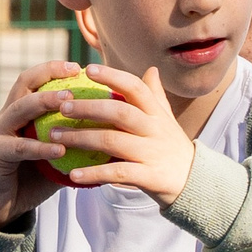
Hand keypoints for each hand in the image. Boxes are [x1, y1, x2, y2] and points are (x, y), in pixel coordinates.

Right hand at [0, 61, 102, 227]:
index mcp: (21, 113)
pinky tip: (61, 149)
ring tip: (69, 100)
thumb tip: (114, 134)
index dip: (53, 69)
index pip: (34, 80)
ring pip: (19, 109)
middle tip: (75, 75)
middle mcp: (7, 117)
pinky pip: (20, 148)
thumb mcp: (57, 155)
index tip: (78, 66)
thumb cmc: (31, 178)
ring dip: (44, 102)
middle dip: (49, 75)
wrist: (0, 207)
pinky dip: (41, 147)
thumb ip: (76, 140)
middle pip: (24, 84)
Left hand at [39, 65, 196, 203]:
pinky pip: (117, 173)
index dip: (112, 76)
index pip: (135, 87)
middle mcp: (154, 129)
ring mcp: (151, 152)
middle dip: (88, 107)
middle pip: (119, 112)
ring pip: (113, 141)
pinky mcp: (148, 176)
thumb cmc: (173, 147)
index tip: (86, 69)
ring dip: (81, 138)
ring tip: (56, 137)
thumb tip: (150, 69)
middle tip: (61, 106)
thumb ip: (155, 95)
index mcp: (156, 112)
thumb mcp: (167, 119)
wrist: (195, 182)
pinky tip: (72, 175)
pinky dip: (93, 173)